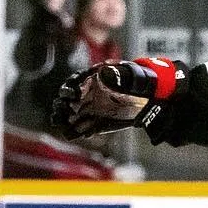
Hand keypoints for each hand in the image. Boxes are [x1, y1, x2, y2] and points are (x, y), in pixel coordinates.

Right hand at [52, 61, 170, 140]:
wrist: (146, 100)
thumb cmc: (136, 82)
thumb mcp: (130, 75)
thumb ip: (118, 74)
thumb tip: (105, 72)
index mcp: (91, 79)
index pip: (73, 82)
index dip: (69, 89)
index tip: (72, 95)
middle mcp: (85, 95)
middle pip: (65, 101)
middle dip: (61, 106)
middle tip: (62, 111)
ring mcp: (88, 110)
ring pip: (69, 117)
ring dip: (64, 122)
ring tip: (64, 127)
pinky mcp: (94, 124)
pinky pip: (82, 129)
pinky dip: (80, 133)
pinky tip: (83, 134)